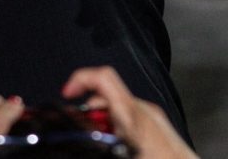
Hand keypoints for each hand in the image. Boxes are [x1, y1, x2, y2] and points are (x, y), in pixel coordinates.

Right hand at [62, 67, 196, 158]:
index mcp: (132, 115)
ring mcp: (154, 117)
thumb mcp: (119, 154)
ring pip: (119, 107)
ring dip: (103, 122)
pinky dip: (118, 127)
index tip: (67, 94)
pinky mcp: (160, 126)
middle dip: (88, 112)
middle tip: (81, 132)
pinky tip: (119, 146)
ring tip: (99, 143)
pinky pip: (132, 117)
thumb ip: (99, 142)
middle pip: (106, 95)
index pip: (103, 77)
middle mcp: (144, 111)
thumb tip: (81, 142)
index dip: (79, 79)